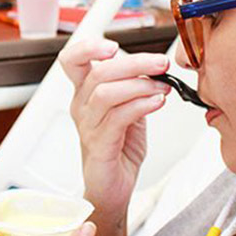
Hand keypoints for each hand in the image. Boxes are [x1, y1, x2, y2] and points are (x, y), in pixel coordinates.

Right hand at [59, 39, 170, 213]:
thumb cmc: (119, 149)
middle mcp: (82, 107)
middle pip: (98, 72)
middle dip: (134, 63)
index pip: (72, 61)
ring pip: (107, 93)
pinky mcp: (99, 146)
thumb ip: (135, 88)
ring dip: (140, 85)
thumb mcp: (129, 110)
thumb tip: (155, 68)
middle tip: (160, 63)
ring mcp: (88, 127)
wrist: (113, 189)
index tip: (114, 46)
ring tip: (163, 88)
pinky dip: (141, 105)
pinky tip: (157, 103)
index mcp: (85, 94)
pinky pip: (118, 118)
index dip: (88, 48)